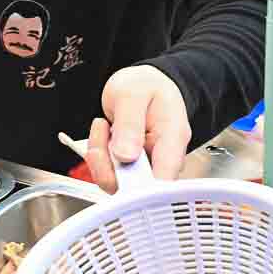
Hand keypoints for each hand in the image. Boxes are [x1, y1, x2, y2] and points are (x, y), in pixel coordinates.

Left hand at [84, 65, 190, 190]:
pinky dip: (98, 158)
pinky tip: (102, 134)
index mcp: (173, 139)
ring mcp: (147, 167)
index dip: (140, 188)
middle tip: (103, 133)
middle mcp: (163, 159)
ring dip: (100, 159)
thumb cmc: (146, 86)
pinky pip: (109, 176)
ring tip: (102, 128)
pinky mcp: (131, 170)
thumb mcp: (133, 93)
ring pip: (118, 184)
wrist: (144, 85)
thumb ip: (130, 123)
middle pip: (137, 188)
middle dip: (109, 167)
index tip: (117, 168)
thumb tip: (126, 156)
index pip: (164, 179)